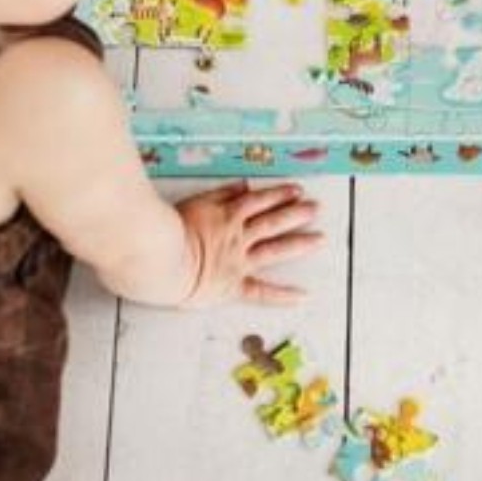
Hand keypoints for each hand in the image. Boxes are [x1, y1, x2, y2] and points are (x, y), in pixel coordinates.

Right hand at [177, 181, 322, 306]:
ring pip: (274, 250)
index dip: (279, 194)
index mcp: (228, 215)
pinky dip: (282, 295)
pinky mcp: (232, 286)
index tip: (296, 191)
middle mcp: (238, 236)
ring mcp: (238, 261)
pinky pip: (261, 292)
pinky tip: (302, 295)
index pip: (259, 201)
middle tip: (317, 209)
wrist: (161, 257)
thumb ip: (221, 193)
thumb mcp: (196, 201)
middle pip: (273, 222)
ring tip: (320, 239)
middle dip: (297, 214)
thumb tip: (244, 185)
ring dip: (299, 243)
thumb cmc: (169, 229)